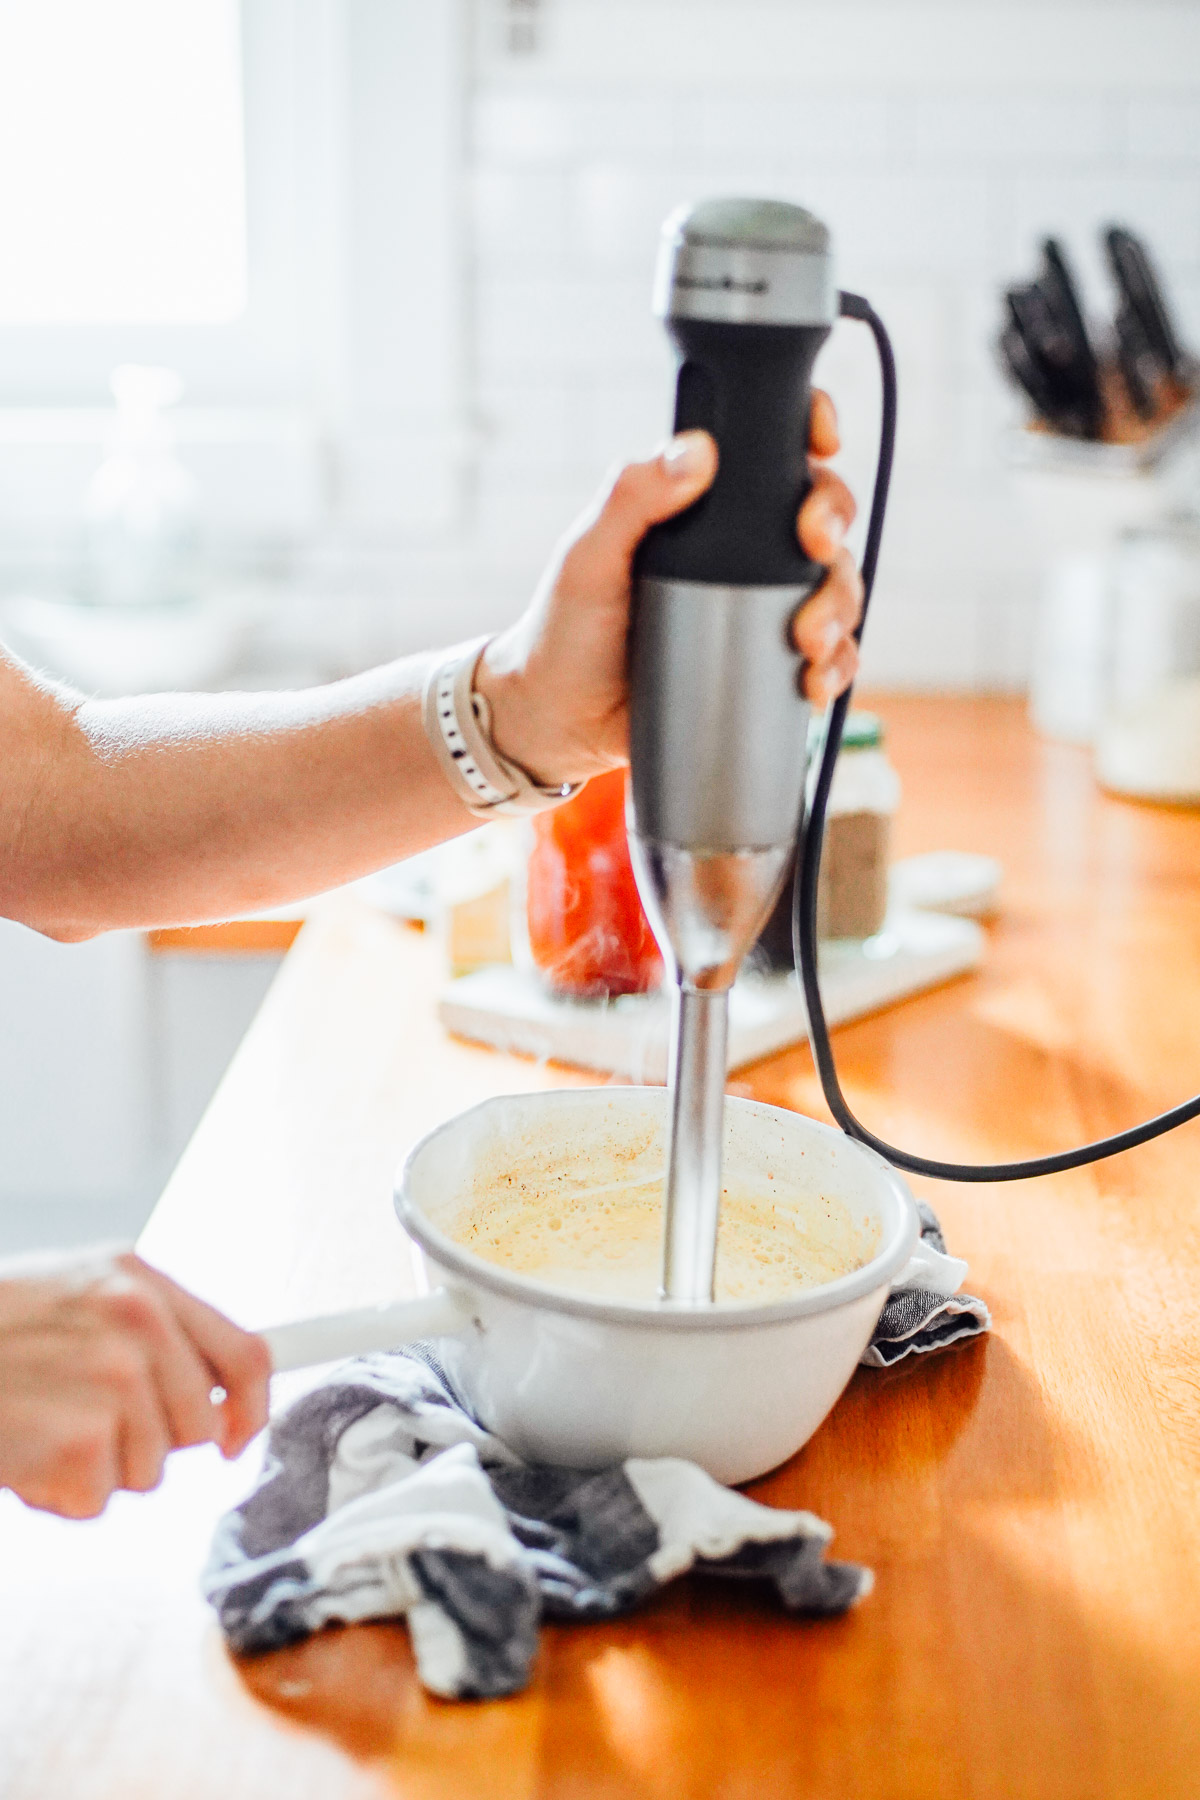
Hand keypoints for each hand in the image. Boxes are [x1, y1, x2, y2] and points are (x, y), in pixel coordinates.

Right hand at [0, 1247, 270, 1517]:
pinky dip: (60, 1495)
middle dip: (153, 1445)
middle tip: (90, 1432)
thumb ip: (145, 1329)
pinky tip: (23, 1458)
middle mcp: (137, 1319)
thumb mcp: (73, 1296)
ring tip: (42, 1433)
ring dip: (98, 1469)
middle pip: (201, 1423)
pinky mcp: (83, 1434)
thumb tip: (217, 1392)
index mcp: (138, 1280)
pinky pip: (100, 1499)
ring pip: (152, 1469)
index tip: (238, 1437)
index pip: (244, 1350)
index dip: (251, 1407)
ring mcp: (113, 1376)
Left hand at [477, 389, 861, 786]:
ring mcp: (759, 609)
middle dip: (834, 527)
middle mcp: (742, 551)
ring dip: (841, 606)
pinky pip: (827, 656)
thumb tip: (697, 453)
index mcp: (703, 508)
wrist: (561, 719)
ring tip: (807, 640)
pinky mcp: (767, 665)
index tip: (824, 441)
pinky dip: (836, 666)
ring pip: (836, 587)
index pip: (771, 452)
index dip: (810, 432)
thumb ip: (629, 499)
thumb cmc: (565, 629)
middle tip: (815, 550)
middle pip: (822, 517)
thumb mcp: (589, 557)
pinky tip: (815, 683)